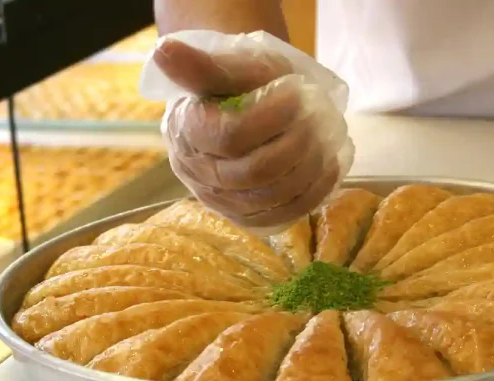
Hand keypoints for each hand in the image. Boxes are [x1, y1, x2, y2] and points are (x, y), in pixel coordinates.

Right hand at [155, 39, 341, 227]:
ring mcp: (222, 200)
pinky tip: (329, 165)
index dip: (271, 118)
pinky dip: (314, 192)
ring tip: (328, 137)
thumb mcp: (226, 66)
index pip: (231, 136)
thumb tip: (164, 50)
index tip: (297, 93)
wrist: (243, 107)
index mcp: (187, 132)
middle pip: (256, 172)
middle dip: (298, 144)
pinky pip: (283, 216)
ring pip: (273, 197)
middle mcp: (198, 173)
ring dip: (311, 166)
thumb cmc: (237, 83)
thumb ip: (201, 65)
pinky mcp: (247, 216)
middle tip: (321, 117)